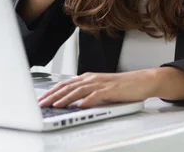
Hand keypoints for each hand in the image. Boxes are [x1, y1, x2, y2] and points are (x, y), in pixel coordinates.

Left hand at [38, 70, 158, 108]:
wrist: (141, 81)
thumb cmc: (122, 86)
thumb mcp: (100, 88)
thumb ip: (86, 93)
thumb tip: (72, 102)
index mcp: (88, 78)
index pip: (65, 84)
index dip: (52, 91)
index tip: (42, 98)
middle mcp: (92, 79)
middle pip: (68, 87)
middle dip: (53, 95)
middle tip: (42, 103)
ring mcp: (101, 84)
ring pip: (79, 91)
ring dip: (65, 99)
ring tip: (55, 105)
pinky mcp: (110, 90)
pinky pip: (96, 95)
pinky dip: (86, 100)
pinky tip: (79, 105)